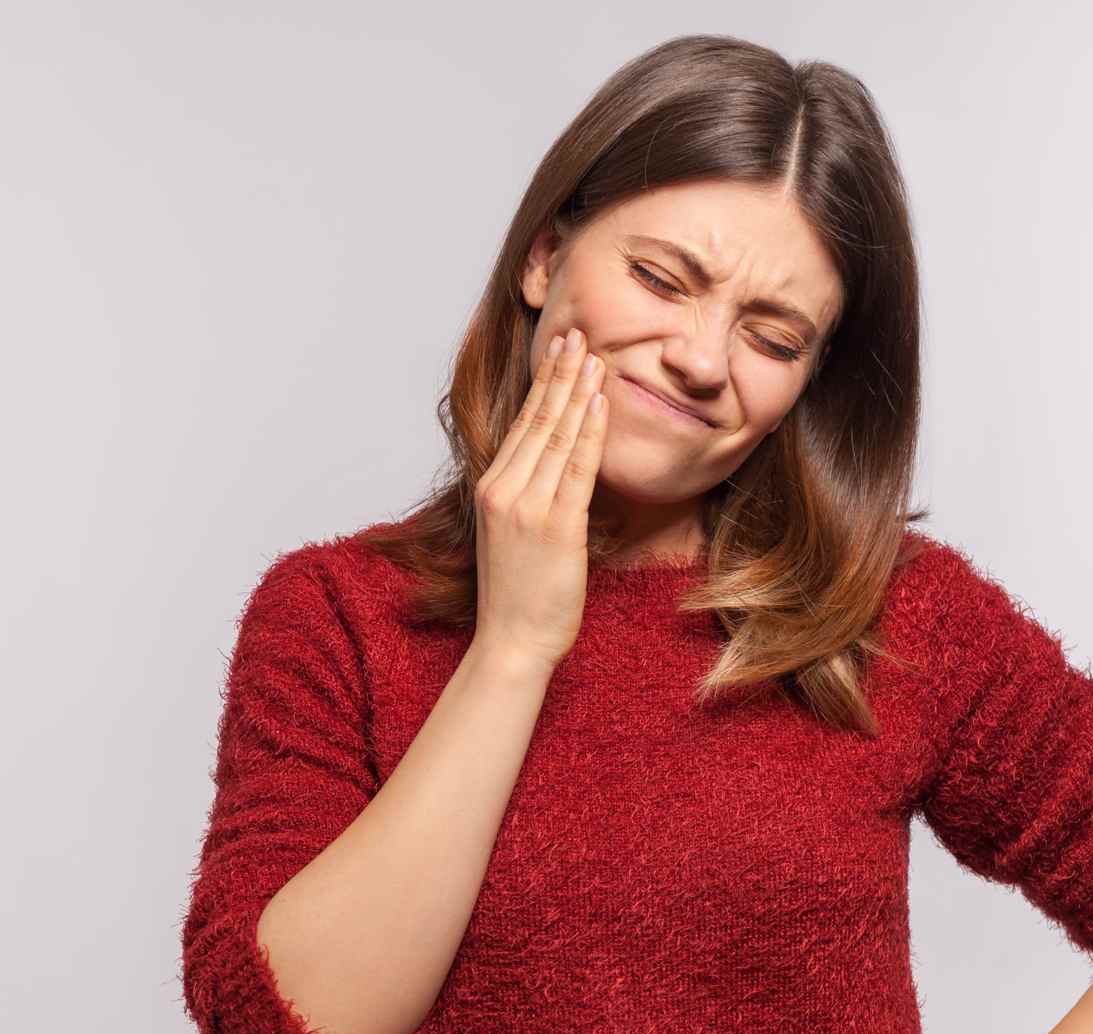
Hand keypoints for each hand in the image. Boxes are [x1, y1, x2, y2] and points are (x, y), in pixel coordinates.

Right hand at [469, 327, 610, 671]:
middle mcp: (505, 490)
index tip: (558, 349)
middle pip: (538, 420)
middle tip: (578, 332)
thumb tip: (550, 469)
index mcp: (492, 490)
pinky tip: (600, 402)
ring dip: (578, 391)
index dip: (543, 384)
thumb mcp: (510, 536)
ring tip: (594, 355)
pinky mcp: (556, 526)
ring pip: (558, 436)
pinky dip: (590, 431)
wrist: (511, 641)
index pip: (523, 425)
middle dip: (560, 373)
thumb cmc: (517, 596)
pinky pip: (577, 468)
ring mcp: (529, 507)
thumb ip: (526, 498)